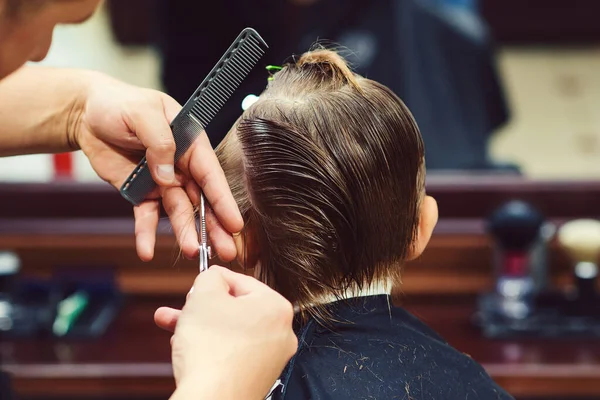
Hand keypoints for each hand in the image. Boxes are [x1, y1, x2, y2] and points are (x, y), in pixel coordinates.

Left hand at [73, 72, 242, 260]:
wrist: (88, 114)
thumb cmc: (120, 104)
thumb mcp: (142, 112)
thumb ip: (159, 141)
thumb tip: (167, 176)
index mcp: (190, 143)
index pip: (210, 174)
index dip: (223, 200)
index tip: (235, 224)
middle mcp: (181, 166)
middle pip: (202, 200)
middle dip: (214, 226)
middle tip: (226, 251)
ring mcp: (163, 182)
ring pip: (179, 212)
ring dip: (186, 233)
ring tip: (193, 253)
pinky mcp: (142, 194)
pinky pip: (147, 216)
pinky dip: (146, 234)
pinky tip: (146, 251)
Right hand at [155, 266, 297, 399]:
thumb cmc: (211, 349)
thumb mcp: (204, 294)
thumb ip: (211, 276)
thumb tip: (214, 276)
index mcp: (277, 307)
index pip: (241, 281)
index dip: (213, 281)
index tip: (196, 286)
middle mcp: (282, 332)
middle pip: (235, 308)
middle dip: (202, 306)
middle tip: (183, 306)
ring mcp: (271, 358)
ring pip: (230, 331)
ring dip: (200, 326)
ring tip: (172, 324)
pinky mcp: (257, 377)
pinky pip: (232, 353)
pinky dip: (210, 347)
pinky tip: (185, 347)